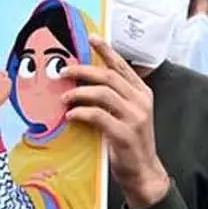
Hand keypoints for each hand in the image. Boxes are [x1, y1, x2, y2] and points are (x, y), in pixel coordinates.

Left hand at [63, 37, 169, 208]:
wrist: (143, 171)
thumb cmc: (130, 142)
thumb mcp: (127, 114)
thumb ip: (114, 98)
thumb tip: (85, 83)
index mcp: (142, 93)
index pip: (123, 66)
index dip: (106, 51)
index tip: (92, 38)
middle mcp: (141, 102)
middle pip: (109, 77)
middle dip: (84, 71)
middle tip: (64, 71)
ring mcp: (135, 117)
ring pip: (103, 93)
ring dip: (79, 93)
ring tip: (64, 97)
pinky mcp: (125, 134)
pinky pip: (99, 116)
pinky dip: (82, 113)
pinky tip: (71, 115)